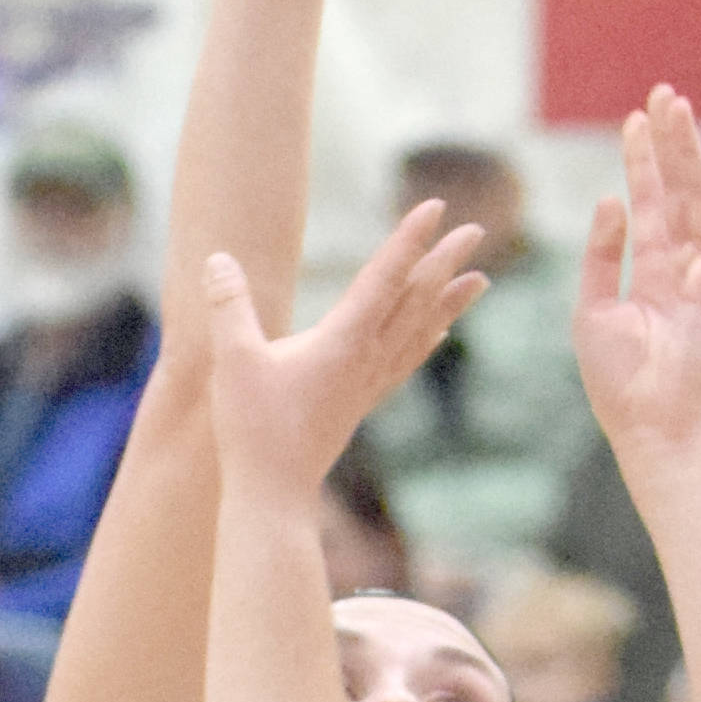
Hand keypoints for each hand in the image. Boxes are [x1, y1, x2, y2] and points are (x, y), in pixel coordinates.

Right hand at [205, 209, 486, 498]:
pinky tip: (440, 334)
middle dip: (445, 262)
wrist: (274, 494)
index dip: (409, 239)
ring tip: (482, 280)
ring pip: (420, 332)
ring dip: (451, 302)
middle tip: (477, 230)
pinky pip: (406, 361)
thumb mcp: (233, 362)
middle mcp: (367, 359)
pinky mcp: (361, 402)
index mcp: (344, 341)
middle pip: (415, 300)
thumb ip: (228, 307)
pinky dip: (428, 340)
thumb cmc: (253, 429)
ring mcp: (368, 383)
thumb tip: (218, 257)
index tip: (436, 208)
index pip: (384, 278)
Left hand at [573, 88, 700, 467]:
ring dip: (691, 153)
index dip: (641, 161)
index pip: (647, 204)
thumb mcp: (593, 311)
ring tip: (680, 107)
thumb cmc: (620, 383)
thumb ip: (602, 255)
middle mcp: (681, 268)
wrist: (650, 428)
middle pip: (677, 191)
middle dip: (669, 143)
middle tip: (662, 95)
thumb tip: (612, 200)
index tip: (634, 119)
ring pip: (700, 200)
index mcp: (650, 273)